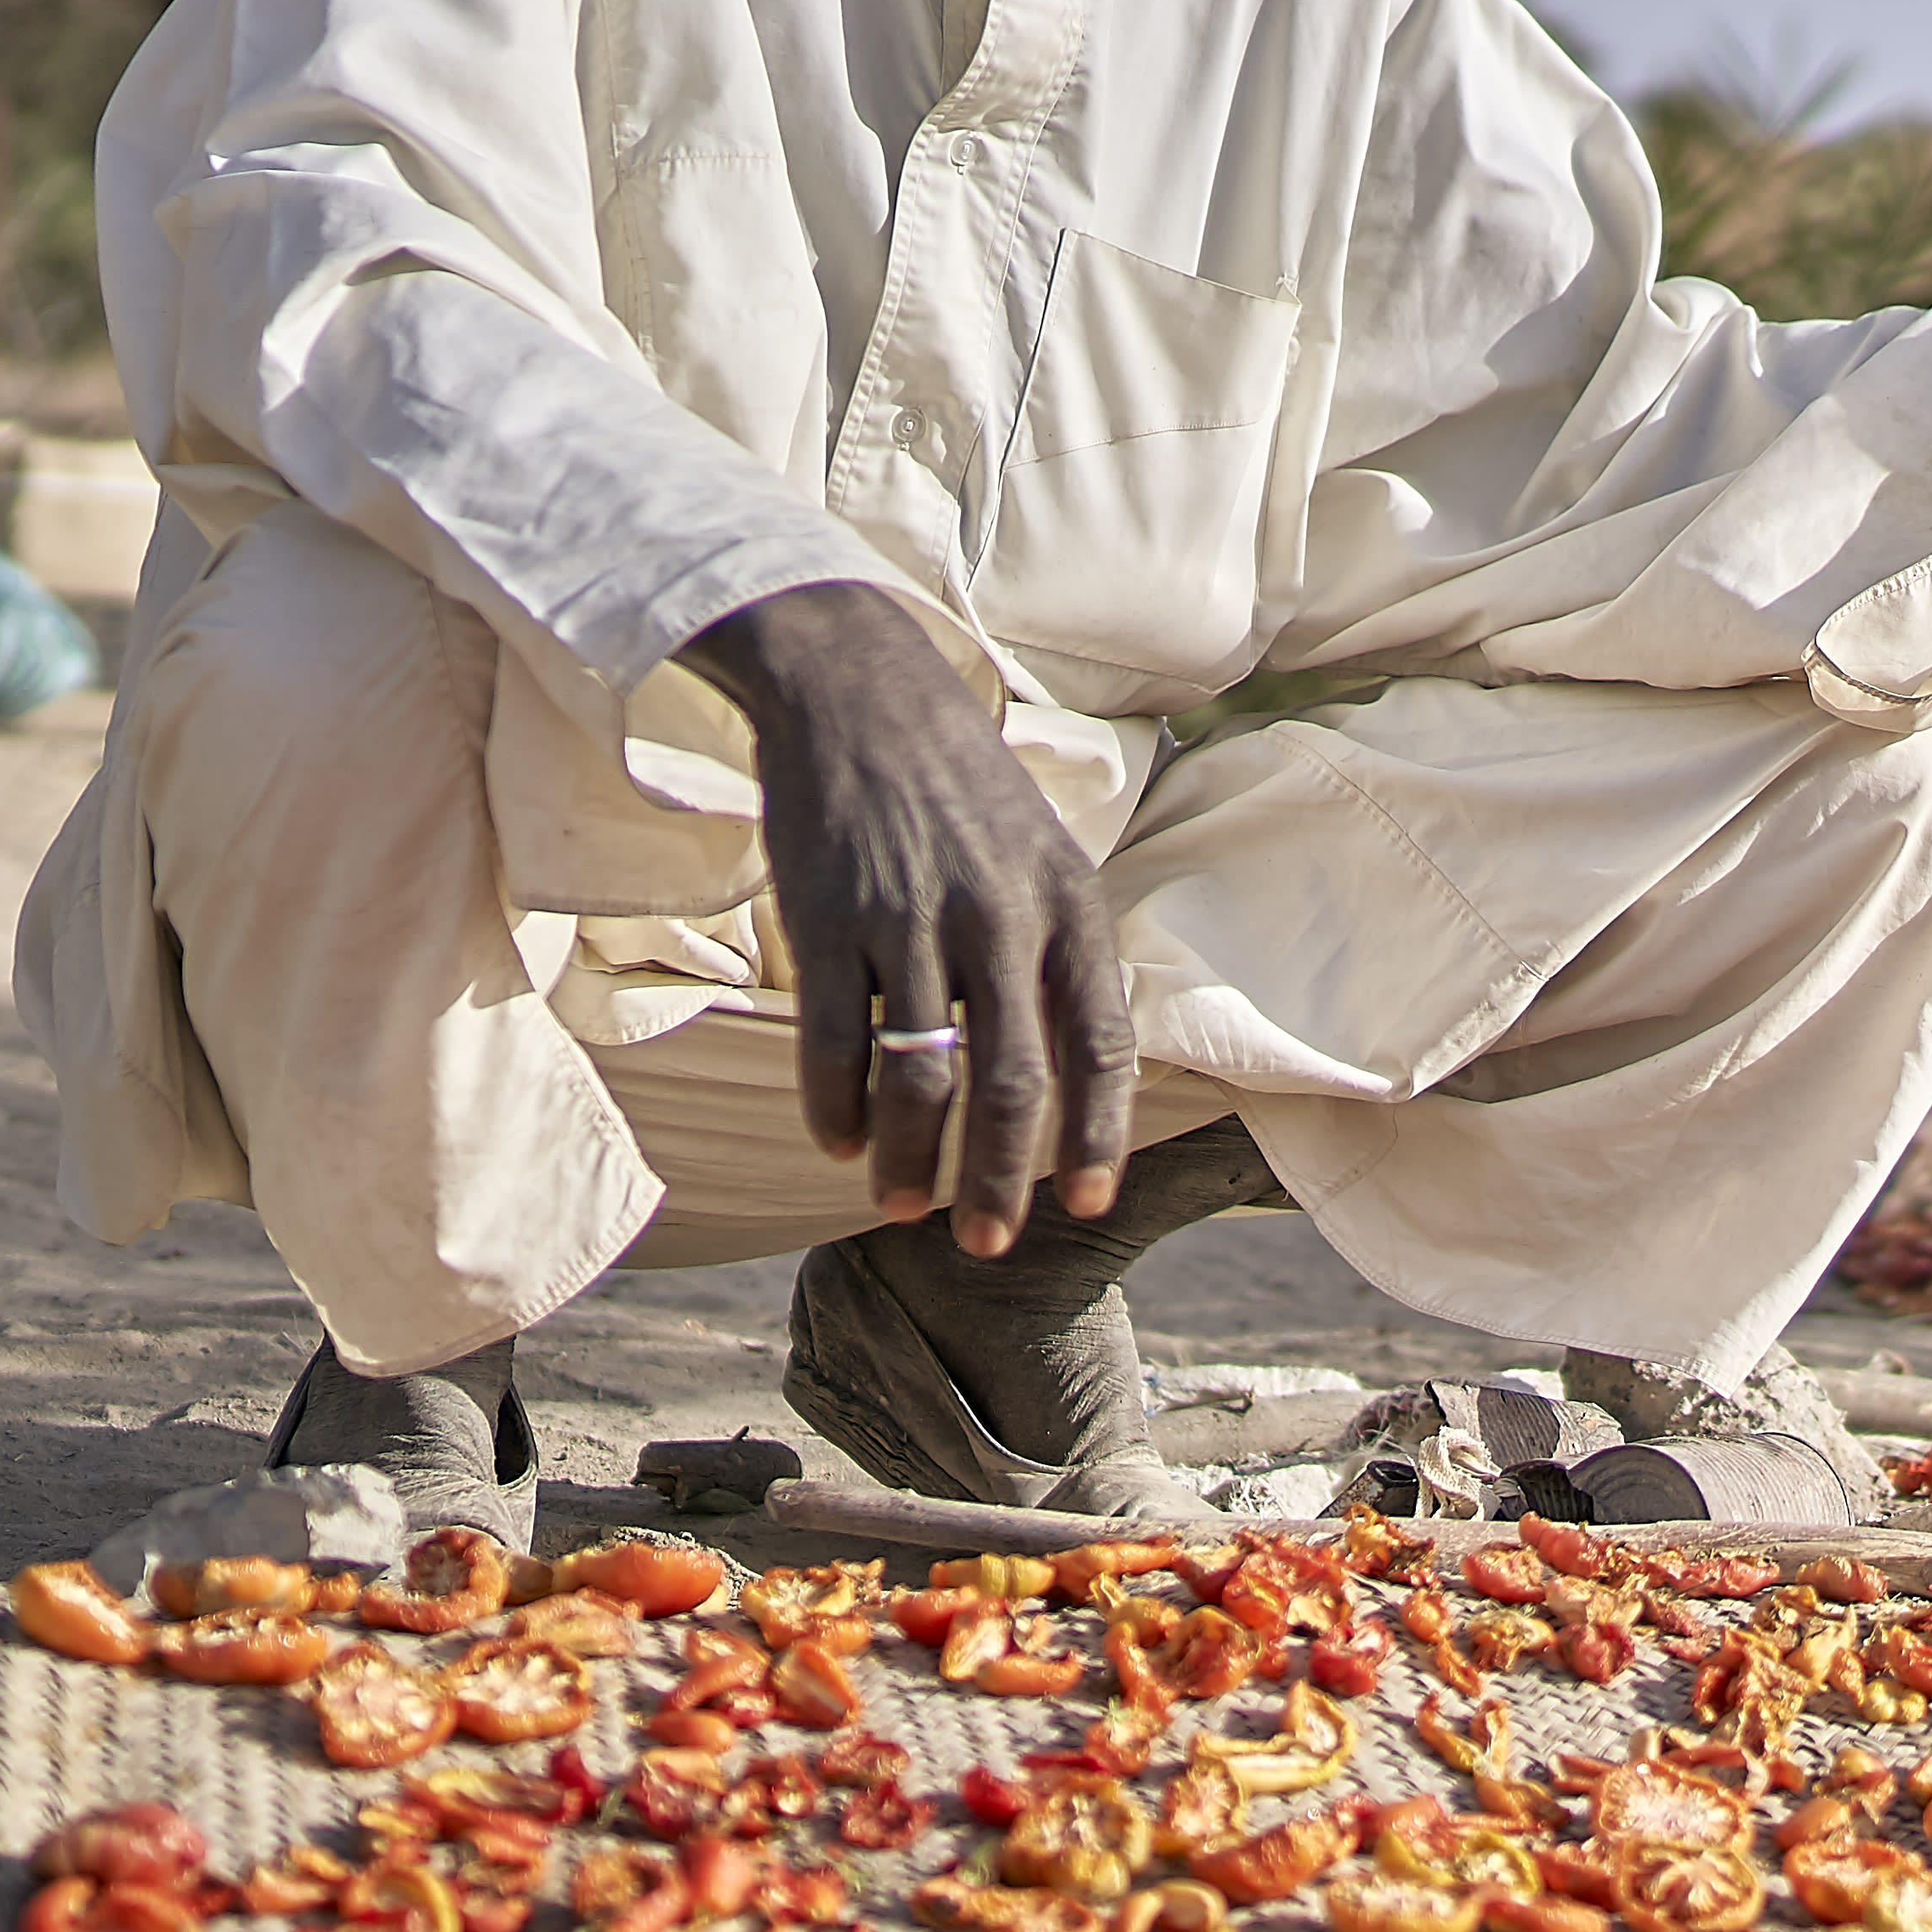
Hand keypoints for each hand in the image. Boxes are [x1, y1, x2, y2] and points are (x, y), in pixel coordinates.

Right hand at [679, 582, 1139, 1256]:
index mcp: (1069, 905)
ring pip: (919, 1078)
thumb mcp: (1043, 852)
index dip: (1098, 1134)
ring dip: (908, 1159)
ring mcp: (911, 919)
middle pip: (1012, 1085)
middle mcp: (1000, 918)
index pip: (1101, 1046)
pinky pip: (837, 1040)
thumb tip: (1082, 1065)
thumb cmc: (958, 785)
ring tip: (901, 1205)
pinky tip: (836, 1140)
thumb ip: (1061, 950)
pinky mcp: (829, 916)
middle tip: (987, 1244)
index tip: (1086, 1201)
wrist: (858, 687)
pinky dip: (835, 1106)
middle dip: (1000, 1181)